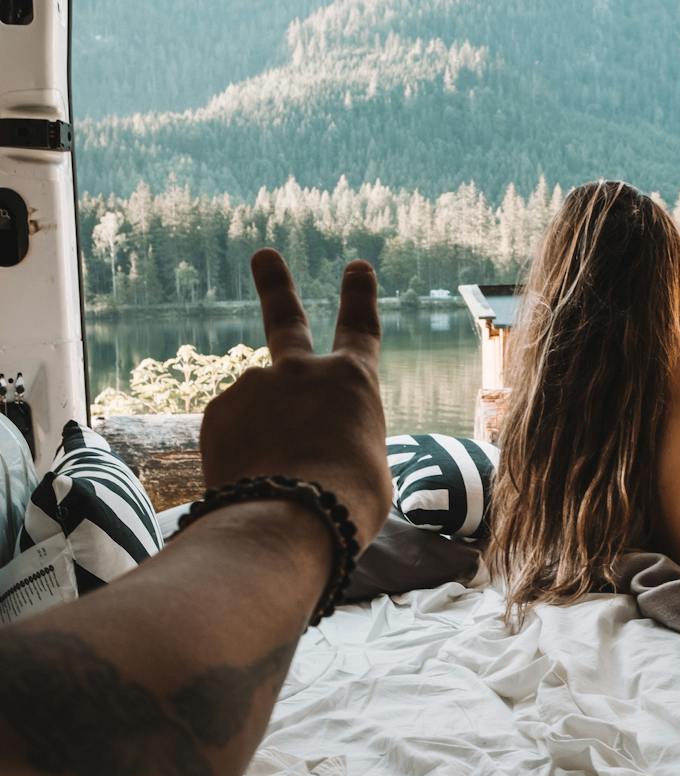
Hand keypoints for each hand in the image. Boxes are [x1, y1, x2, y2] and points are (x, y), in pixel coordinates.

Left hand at [199, 250, 391, 546]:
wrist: (287, 519)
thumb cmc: (345, 502)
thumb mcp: (366, 469)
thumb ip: (340, 440)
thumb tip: (314, 448)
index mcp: (352, 381)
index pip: (361, 327)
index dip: (360, 296)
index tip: (357, 267)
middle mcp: (301, 370)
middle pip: (285, 316)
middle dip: (275, 283)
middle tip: (263, 256)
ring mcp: (255, 385)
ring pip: (256, 411)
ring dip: (260, 437)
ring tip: (275, 482)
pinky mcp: (217, 411)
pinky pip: (229, 434)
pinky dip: (236, 455)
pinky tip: (249, 483)